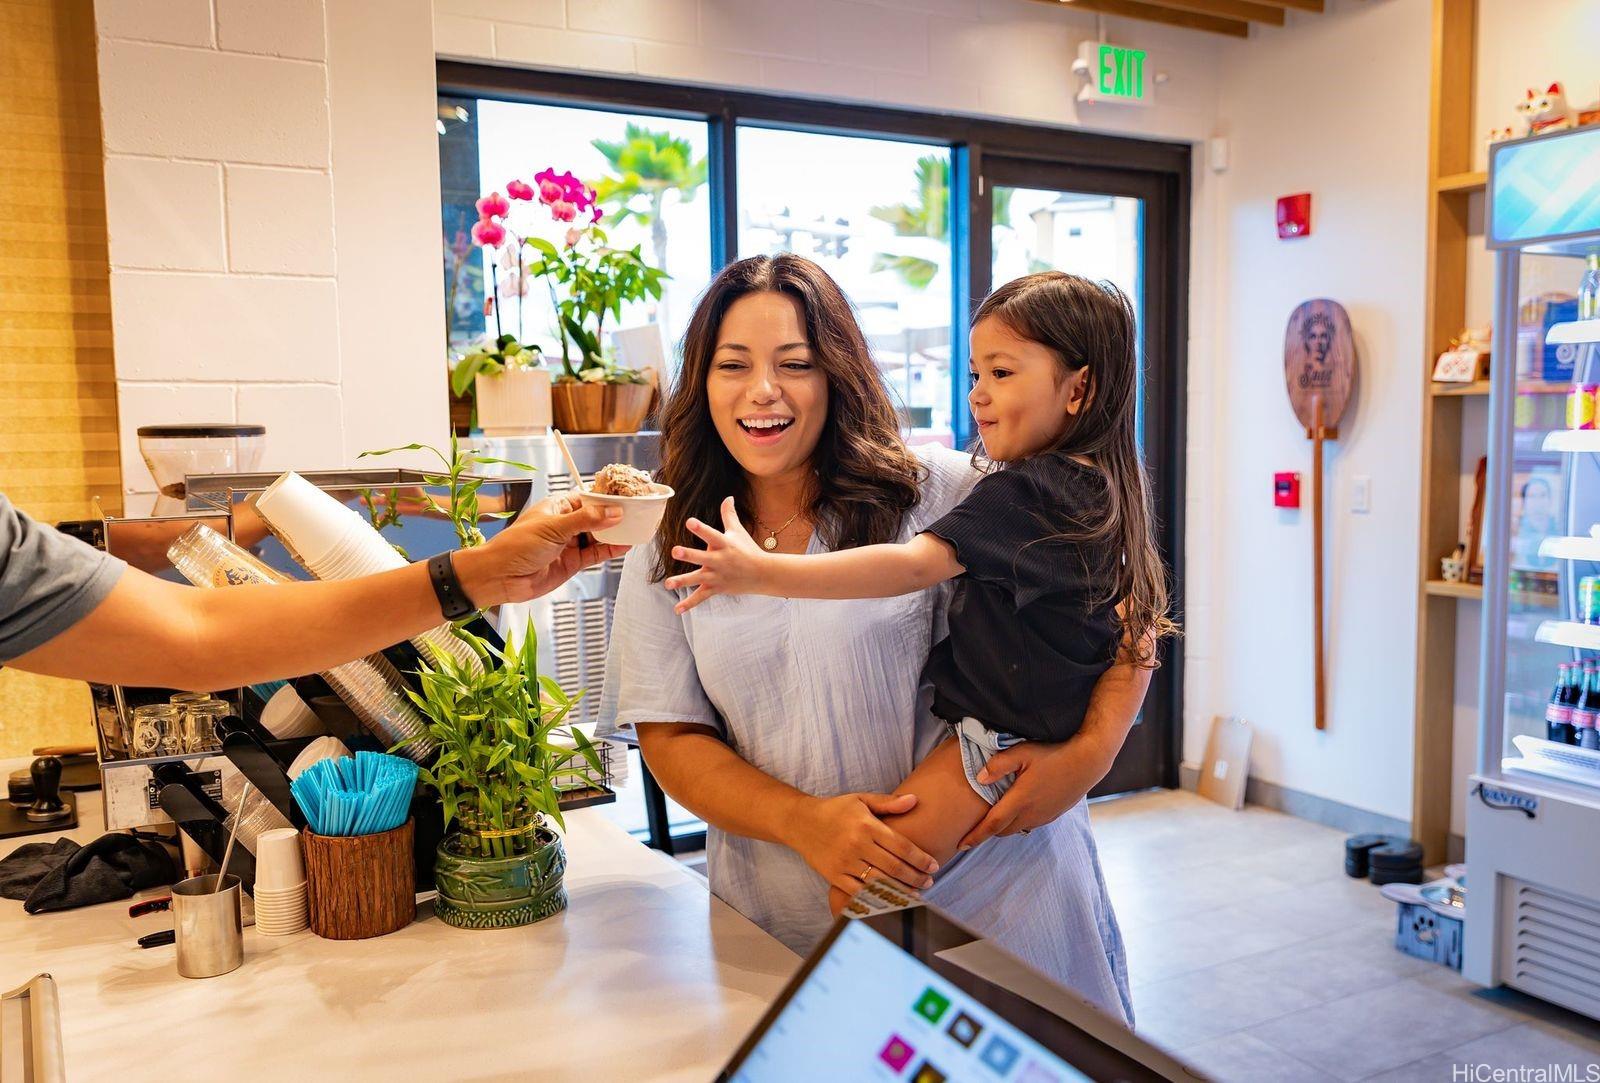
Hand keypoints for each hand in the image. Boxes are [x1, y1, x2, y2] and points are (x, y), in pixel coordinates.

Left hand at [457, 494, 626, 605]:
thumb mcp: (554, 528)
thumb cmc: (516, 545)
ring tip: (635, 529)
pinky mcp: (572, 563)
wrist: (500, 577)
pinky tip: (625, 546)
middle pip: (596, 517)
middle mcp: (564, 524)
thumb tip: (614, 513)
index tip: (626, 497)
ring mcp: (569, 544)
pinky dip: (610, 551)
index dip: (606, 498)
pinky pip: (596, 554)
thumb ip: (586, 520)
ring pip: (598, 536)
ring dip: (615, 534)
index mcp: (557, 507)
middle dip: (615, 516)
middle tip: (636, 513)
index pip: (587, 498)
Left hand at [664, 496, 772, 613]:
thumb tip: (728, 496)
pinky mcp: (716, 588)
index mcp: (724, 544)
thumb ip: (729, 514)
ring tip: (668, 583)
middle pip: (702, 557)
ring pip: (698, 579)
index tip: (689, 522)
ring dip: (683, 581)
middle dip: (689, 554)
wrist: (762, 574)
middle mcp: (720, 560)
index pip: (711, 534)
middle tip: (675, 550)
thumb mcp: (738, 531)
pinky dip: (689, 604)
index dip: (701, 528)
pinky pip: (701, 597)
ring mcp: (717, 576)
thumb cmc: (747, 549)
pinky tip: (677, 610)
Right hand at [784, 792, 940, 896]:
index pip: (901, 846)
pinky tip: (890, 899)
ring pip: (879, 882)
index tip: (934, 866)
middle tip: (929, 881)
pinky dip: (877, 898)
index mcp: (866, 825)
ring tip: (916, 892)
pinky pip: (859, 892)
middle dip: (916, 877)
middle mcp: (857, 845)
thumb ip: (888, 803)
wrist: (801, 822)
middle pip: (894, 867)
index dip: (920, 858)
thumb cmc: (836, 810)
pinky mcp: (834, 876)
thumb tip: (914, 800)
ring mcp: (845, 862)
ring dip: (901, 890)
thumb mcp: (861, 799)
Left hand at [957, 737, 1115, 850]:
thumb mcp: (1022, 752)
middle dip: (986, 833)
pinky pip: (1028, 825)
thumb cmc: (1053, 754)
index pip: (992, 824)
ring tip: (989, 821)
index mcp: (1020, 800)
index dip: (975, 836)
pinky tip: (1013, 811)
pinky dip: (1016, 823)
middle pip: (1002, 831)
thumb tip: (979, 778)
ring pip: (1015, 829)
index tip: (960, 844)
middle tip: (970, 831)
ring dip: (1001, 828)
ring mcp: (1042, 817)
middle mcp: (1031, 813)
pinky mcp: (1051, 816)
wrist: (1087, 762)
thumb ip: (998, 765)